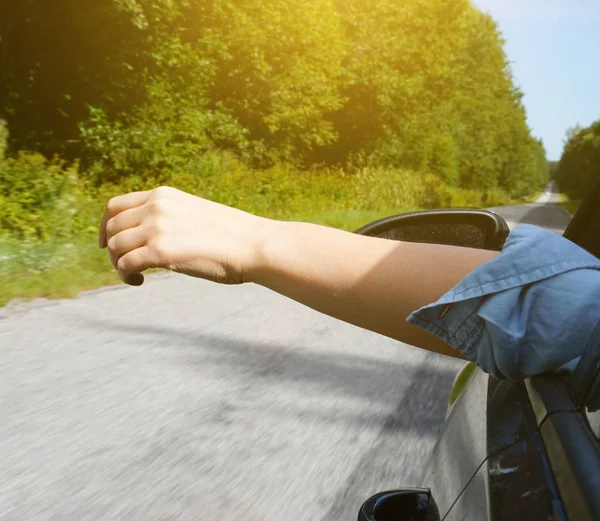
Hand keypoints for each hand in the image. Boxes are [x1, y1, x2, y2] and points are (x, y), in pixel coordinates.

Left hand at [99, 186, 269, 285]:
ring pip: (115, 247)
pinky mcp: (161, 251)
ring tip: (136, 276)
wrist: (254, 245)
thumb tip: (151, 239)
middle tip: (125, 266)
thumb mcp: (194, 214)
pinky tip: (139, 281)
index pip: (116, 205)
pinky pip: (125, 264)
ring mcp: (157, 227)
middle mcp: (156, 206)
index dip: (105, 226)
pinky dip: (126, 276)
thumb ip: (170, 219)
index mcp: (164, 195)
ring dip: (119, 265)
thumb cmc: (232, 236)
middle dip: (112, 250)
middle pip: (112, 227)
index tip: (107, 243)